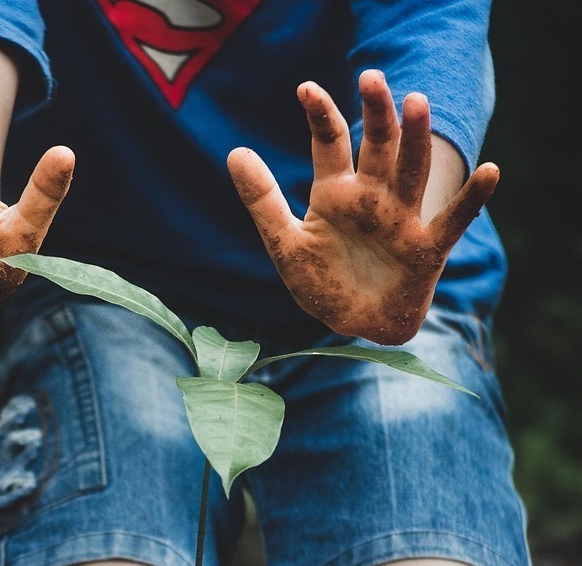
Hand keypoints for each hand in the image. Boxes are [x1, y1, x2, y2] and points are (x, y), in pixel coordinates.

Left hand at [227, 70, 498, 344]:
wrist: (353, 326)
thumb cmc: (323, 283)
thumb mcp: (285, 243)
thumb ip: (262, 200)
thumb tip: (234, 151)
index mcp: (336, 192)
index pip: (330, 143)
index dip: (321, 116)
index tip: (305, 90)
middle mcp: (372, 197)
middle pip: (378, 145)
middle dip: (376, 113)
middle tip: (370, 78)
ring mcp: (401, 220)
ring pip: (411, 170)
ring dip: (415, 139)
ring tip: (417, 102)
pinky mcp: (425, 249)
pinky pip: (452, 221)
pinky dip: (472, 199)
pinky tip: (491, 171)